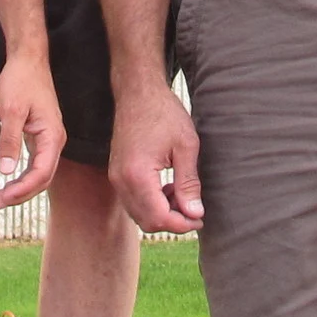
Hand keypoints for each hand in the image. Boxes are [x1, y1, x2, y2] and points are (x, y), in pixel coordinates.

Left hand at [0, 49, 65, 207]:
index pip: (41, 173)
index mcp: (52, 135)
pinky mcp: (40, 135)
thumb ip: (10, 140)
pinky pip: (36, 163)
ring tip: (0, 198)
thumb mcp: (11, 110)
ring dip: (22, 188)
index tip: (3, 198)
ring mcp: (48, 139)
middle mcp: (54, 140)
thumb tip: (6, 170)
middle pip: (43, 178)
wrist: (28, 59)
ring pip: (40, 172)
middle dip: (21, 194)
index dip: (23, 190)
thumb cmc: (21, 80)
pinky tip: (10, 182)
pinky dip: (23, 176)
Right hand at [108, 83, 203, 232]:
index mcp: (138, 174)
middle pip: (147, 222)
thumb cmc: (164, 113)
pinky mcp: (116, 174)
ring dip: (162, 214)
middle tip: (194, 210)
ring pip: (139, 215)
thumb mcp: (186, 146)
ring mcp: (116, 178)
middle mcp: (121, 180)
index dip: (182, 224)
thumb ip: (189, 183)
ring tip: (182, 195)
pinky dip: (151, 204)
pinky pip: (133, 202)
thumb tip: (195, 213)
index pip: (159, 217)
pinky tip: (167, 188)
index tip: (200, 218)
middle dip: (173, 222)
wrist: (138, 92)